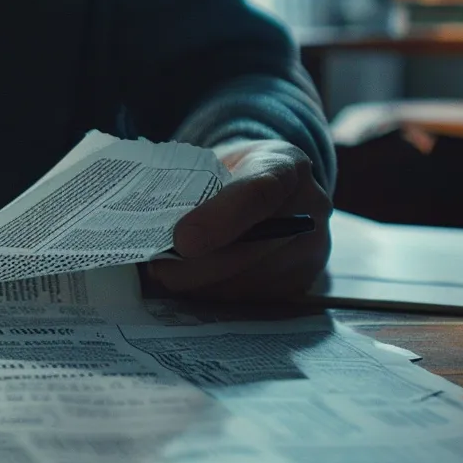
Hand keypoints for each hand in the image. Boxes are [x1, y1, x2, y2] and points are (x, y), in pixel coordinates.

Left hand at [147, 139, 331, 300]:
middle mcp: (309, 209)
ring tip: (168, 272)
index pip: (260, 192)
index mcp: (285, 165)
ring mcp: (311, 250)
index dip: (220, 219)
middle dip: (196, 265)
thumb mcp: (214, 162)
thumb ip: (192, 189)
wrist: (268, 186)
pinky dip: (214, 293)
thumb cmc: (230, 174)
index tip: (183, 240)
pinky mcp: (301, 283)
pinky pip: (251, 300)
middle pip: (250, 249)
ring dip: (200, 283)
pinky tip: (194, 282)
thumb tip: (151, 228)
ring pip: (246, 281)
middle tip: (157, 267)